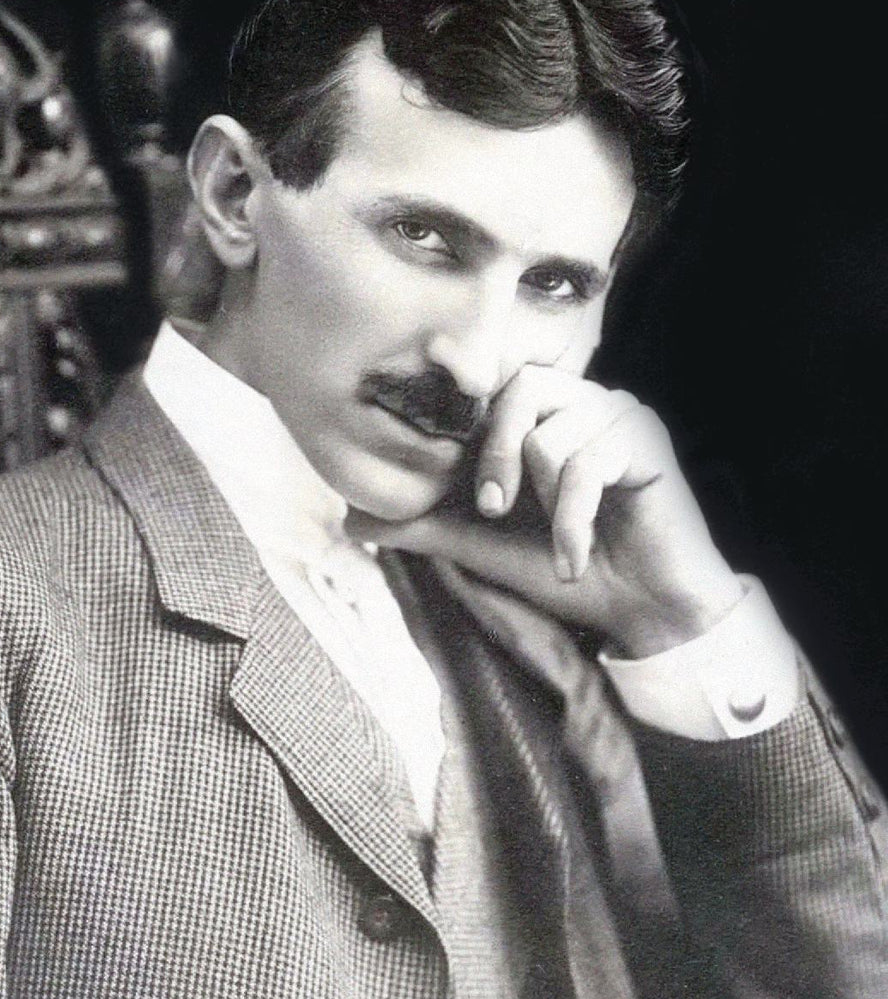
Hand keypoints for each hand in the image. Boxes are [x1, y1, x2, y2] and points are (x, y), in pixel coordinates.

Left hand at [347, 365, 744, 658]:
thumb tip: (350, 517)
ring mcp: (618, 413)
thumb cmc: (564, 568)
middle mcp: (581, 400)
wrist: (640, 611)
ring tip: (560, 542)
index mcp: (542, 413)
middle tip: (493, 510)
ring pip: (551, 434)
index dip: (469, 430)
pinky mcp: (647, 438)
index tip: (467, 492)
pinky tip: (574, 559)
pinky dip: (571, 522)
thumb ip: (423, 524)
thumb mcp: (481, 545)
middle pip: (519, 389)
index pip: (491, 387)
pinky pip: (588, 463)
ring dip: (546, 504)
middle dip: (496, 455)